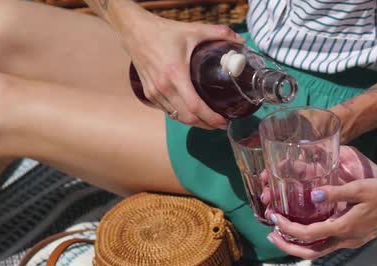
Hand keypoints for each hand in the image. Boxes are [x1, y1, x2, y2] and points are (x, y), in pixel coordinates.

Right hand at [124, 14, 244, 128]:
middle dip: (206, 124)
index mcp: (176, 74)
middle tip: (221, 123)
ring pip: (177, 117)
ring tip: (209, 120)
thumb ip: (220, 33)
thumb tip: (241, 40)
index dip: (211, 118)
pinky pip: (168, 111)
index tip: (224, 121)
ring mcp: (154, 93)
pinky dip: (181, 116)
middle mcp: (163, 88)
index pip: (195, 106)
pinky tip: (192, 113)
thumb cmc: (164, 32)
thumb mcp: (194, 30)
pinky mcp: (149, 94)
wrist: (135, 32)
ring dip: (194, 123)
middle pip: (188, 118)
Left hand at [261, 146, 376, 259]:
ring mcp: (349, 242)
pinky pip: (326, 245)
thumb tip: (313, 195)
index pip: (308, 234)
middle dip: (287, 246)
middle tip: (270, 235)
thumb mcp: (360, 188)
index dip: (288, 228)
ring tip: (281, 234)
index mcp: (344, 227)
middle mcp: (344, 240)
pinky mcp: (353, 238)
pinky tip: (304, 230)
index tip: (275, 218)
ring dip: (297, 246)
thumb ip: (336, 192)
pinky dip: (310, 242)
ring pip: (317, 251)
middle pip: (309, 252)